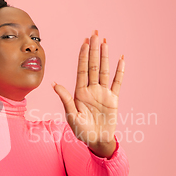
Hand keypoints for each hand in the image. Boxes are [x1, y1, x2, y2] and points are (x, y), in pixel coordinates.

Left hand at [52, 30, 124, 157]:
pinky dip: (120, 71)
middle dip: (93, 50)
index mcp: (79, 92)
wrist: (96, 142)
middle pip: (93, 66)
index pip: (82, 70)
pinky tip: (120, 59)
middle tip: (95, 34)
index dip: (83, 56)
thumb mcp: (71, 115)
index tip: (84, 42)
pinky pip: (117, 82)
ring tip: (105, 42)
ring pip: (104, 70)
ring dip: (105, 56)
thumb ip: (65, 99)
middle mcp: (91, 89)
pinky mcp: (113, 99)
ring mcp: (103, 93)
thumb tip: (54, 84)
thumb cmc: (81, 131)